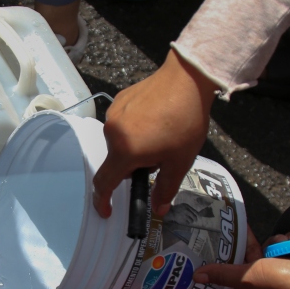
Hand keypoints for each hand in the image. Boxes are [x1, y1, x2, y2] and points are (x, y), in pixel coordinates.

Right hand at [92, 49, 218, 218]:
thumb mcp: (180, 161)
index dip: (102, 201)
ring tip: (161, 136)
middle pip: (116, 162)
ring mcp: (113, 114)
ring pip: (120, 143)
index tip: (106, 210)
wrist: (187, 78)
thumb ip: (166, 189)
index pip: (104, 183)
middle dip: (134, 166)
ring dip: (135, 147)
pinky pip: (122, 124)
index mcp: (125, 151)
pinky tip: (155, 121)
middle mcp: (112, 132)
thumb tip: (159, 209)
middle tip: (160, 159)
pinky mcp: (119, 100)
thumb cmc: (185, 120)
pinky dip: (134, 130)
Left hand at [192, 229, 289, 288]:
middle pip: (258, 256)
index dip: (238, 252)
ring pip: (274, 249)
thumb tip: (196, 277)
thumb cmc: (279, 282)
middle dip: (264, 245)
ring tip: (285, 241)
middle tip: (270, 240)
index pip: (240, 268)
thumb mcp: (246, 276)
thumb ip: (223, 274)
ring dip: (279, 241)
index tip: (237, 235)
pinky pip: (289, 246)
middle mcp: (269, 284)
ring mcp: (285, 275)